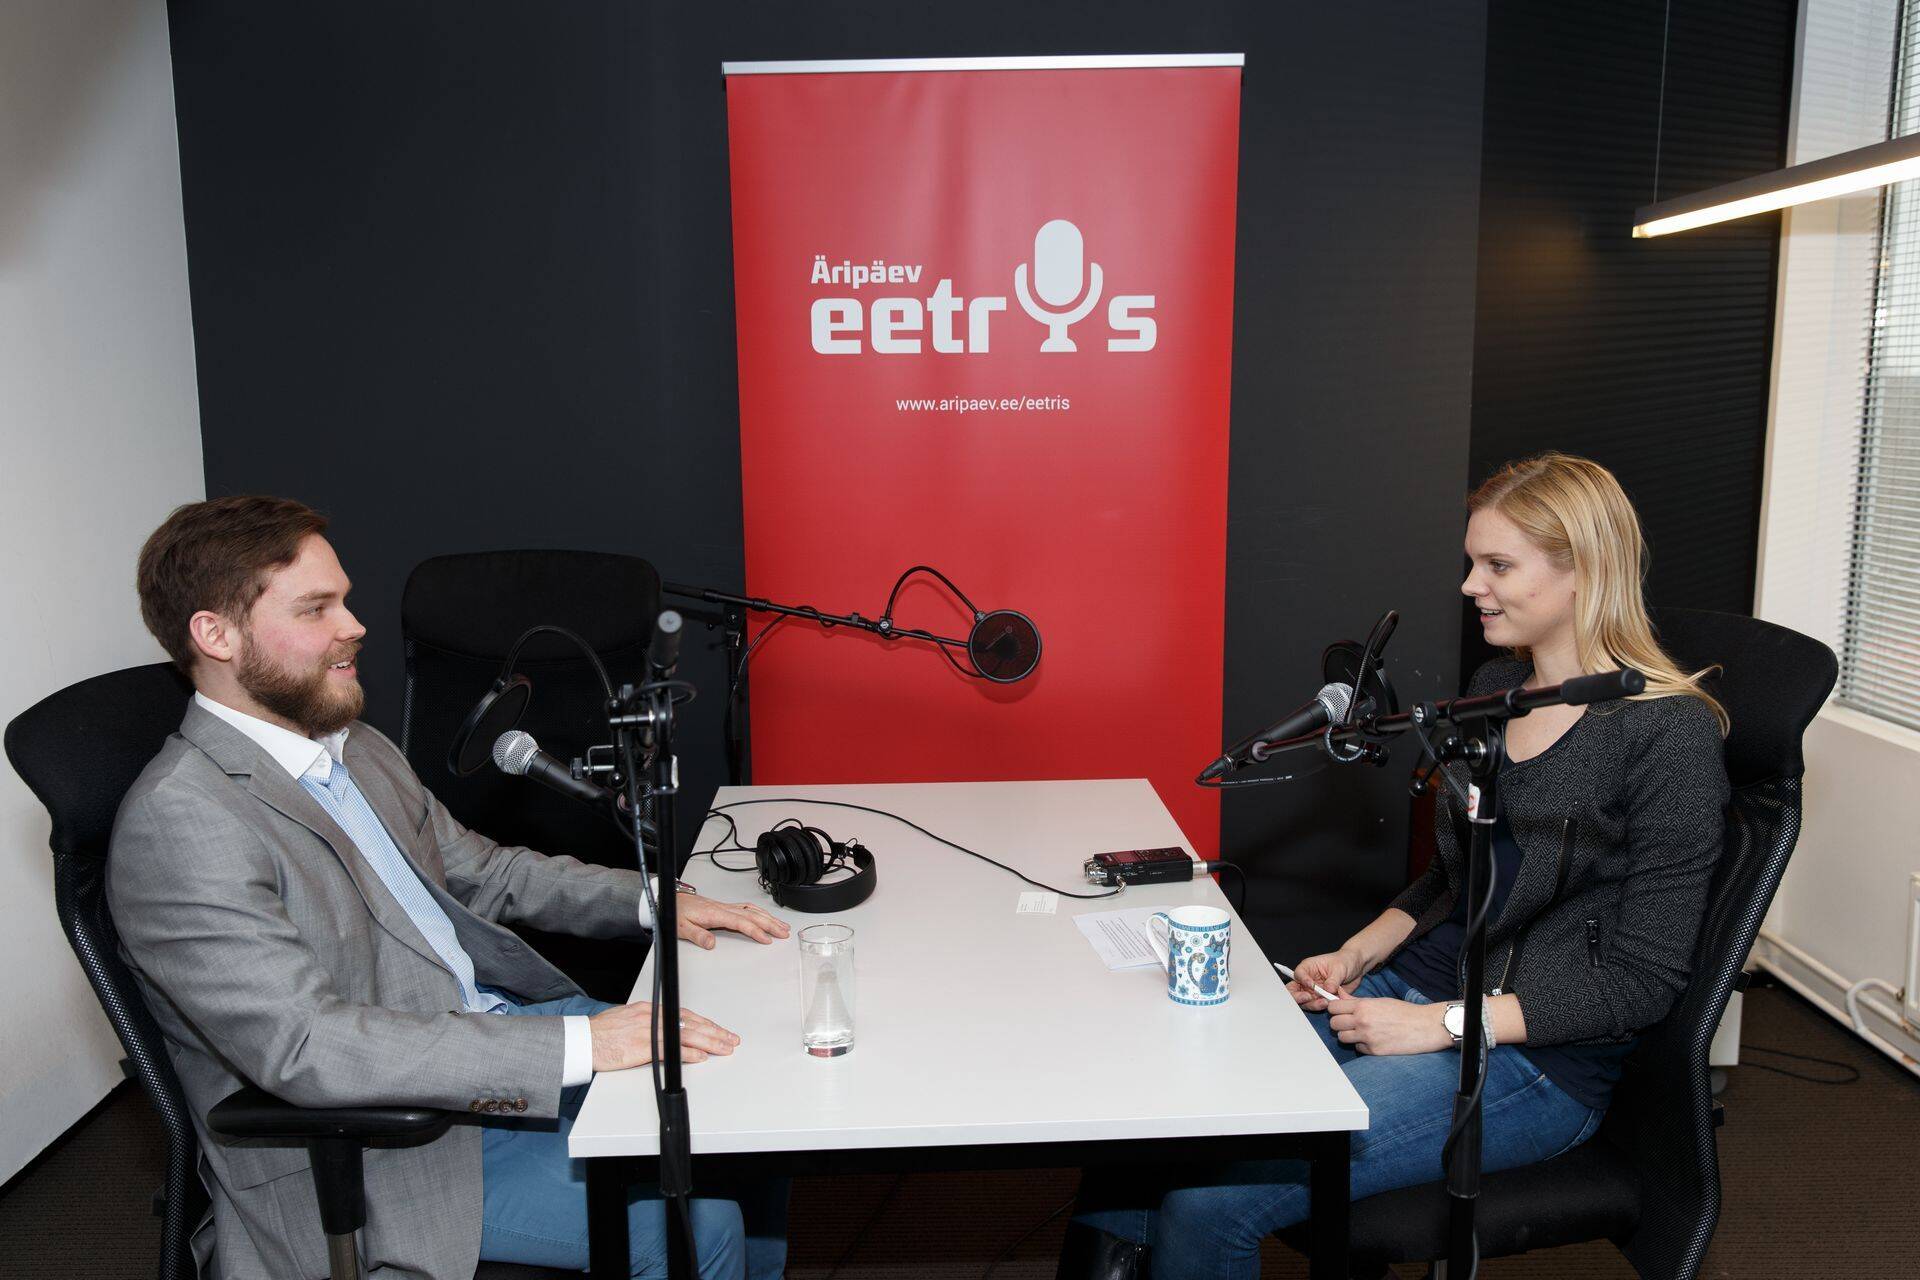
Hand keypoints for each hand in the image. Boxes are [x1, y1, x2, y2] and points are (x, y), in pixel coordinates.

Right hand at [588, 1001, 739, 1070]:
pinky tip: (701, 1057)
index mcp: (650, 1009)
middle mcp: (653, 1017)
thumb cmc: (601, 1031)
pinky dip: (688, 1054)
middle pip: (691, 1024)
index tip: (718, 1029)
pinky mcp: (643, 1047)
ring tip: (724, 1048)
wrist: (583, 1039)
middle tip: (731, 1039)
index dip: (705, 1023)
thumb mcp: (627, 1018)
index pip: (685, 1016)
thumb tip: (662, 1030)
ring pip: (687, 1036)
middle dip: (714, 1032)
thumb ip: (647, 1023)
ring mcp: (649, 1032)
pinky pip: (671, 1051)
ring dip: (709, 1043)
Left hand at [675, 893, 789, 948]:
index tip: (767, 939)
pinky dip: (760, 911)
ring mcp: (726, 907)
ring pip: (752, 910)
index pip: (740, 922)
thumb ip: (697, 936)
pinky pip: (747, 907)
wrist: (672, 900)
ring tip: (782, 926)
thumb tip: (711, 944)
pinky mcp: (725, 907)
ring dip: (768, 918)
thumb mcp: (682, 928)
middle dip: (770, 924)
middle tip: (784, 933)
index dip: (755, 931)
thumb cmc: (677, 913)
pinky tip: (766, 916)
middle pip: (752, 915)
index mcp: (715, 914)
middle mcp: (723, 908)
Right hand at [1286, 947, 1366, 1010]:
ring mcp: (1313, 991)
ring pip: (1305, 1001)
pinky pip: (1316, 1005)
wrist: (1355, 969)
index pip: (1299, 974)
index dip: (1303, 981)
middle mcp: (1307, 980)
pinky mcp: (1320, 999)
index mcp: (1308, 967)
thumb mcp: (1339, 968)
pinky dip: (1320, 1007)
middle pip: (1295, 990)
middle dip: (1298, 996)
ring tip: (1325, 1002)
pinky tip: (1329, 1004)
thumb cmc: (1345, 961)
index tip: (1312, 985)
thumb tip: (1328, 990)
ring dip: (1312, 1004)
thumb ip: (1333, 980)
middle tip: (1309, 998)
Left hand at [1326, 997, 1451, 1055]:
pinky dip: (1362, 1046)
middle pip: (1334, 1024)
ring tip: (1360, 1032)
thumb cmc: (1404, 1012)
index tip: (1340, 1011)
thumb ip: (1357, 1001)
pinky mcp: (1374, 1051)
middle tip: (1349, 1023)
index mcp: (1363, 1006)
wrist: (1425, 1026)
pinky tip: (1373, 1040)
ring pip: (1342, 1038)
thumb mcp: (1379, 1001)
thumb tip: (1338, 996)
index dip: (1335, 1010)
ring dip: (1348, 1036)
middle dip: (1339, 1023)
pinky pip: (1358, 1049)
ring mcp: (1367, 1037)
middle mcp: (1362, 1021)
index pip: (1333, 1007)